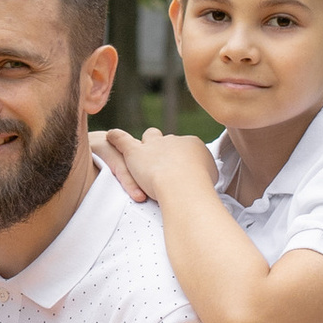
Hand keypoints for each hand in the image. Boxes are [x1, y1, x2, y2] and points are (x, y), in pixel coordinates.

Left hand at [98, 127, 215, 207]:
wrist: (183, 184)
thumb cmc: (200, 186)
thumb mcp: (211, 178)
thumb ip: (205, 173)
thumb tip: (205, 176)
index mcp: (192, 144)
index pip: (186, 148)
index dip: (183, 160)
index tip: (183, 173)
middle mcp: (173, 140)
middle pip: (168, 141)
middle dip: (166, 149)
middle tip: (164, 166)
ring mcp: (153, 144)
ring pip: (149, 137)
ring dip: (147, 144)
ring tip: (141, 154)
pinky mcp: (135, 152)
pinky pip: (123, 140)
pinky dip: (116, 138)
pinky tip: (110, 136)